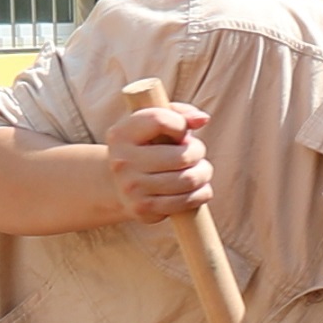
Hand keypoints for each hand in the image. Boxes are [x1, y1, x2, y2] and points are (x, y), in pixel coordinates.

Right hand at [106, 91, 215, 224]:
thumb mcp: (152, 124)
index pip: (160, 120)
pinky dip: (201, 194)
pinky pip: (185, 202)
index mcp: (121, 134)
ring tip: (201, 170)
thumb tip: (203, 119)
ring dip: (204, 173)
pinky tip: (200, 188)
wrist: (118, 185)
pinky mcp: (144, 209)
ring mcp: (132, 188)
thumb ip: (178, 113)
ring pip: (188, 180)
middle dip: (198, 152)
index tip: (181, 131)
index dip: (180, 124)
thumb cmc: (145, 148)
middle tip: (196, 153)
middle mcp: (122, 161)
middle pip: (182, 156)